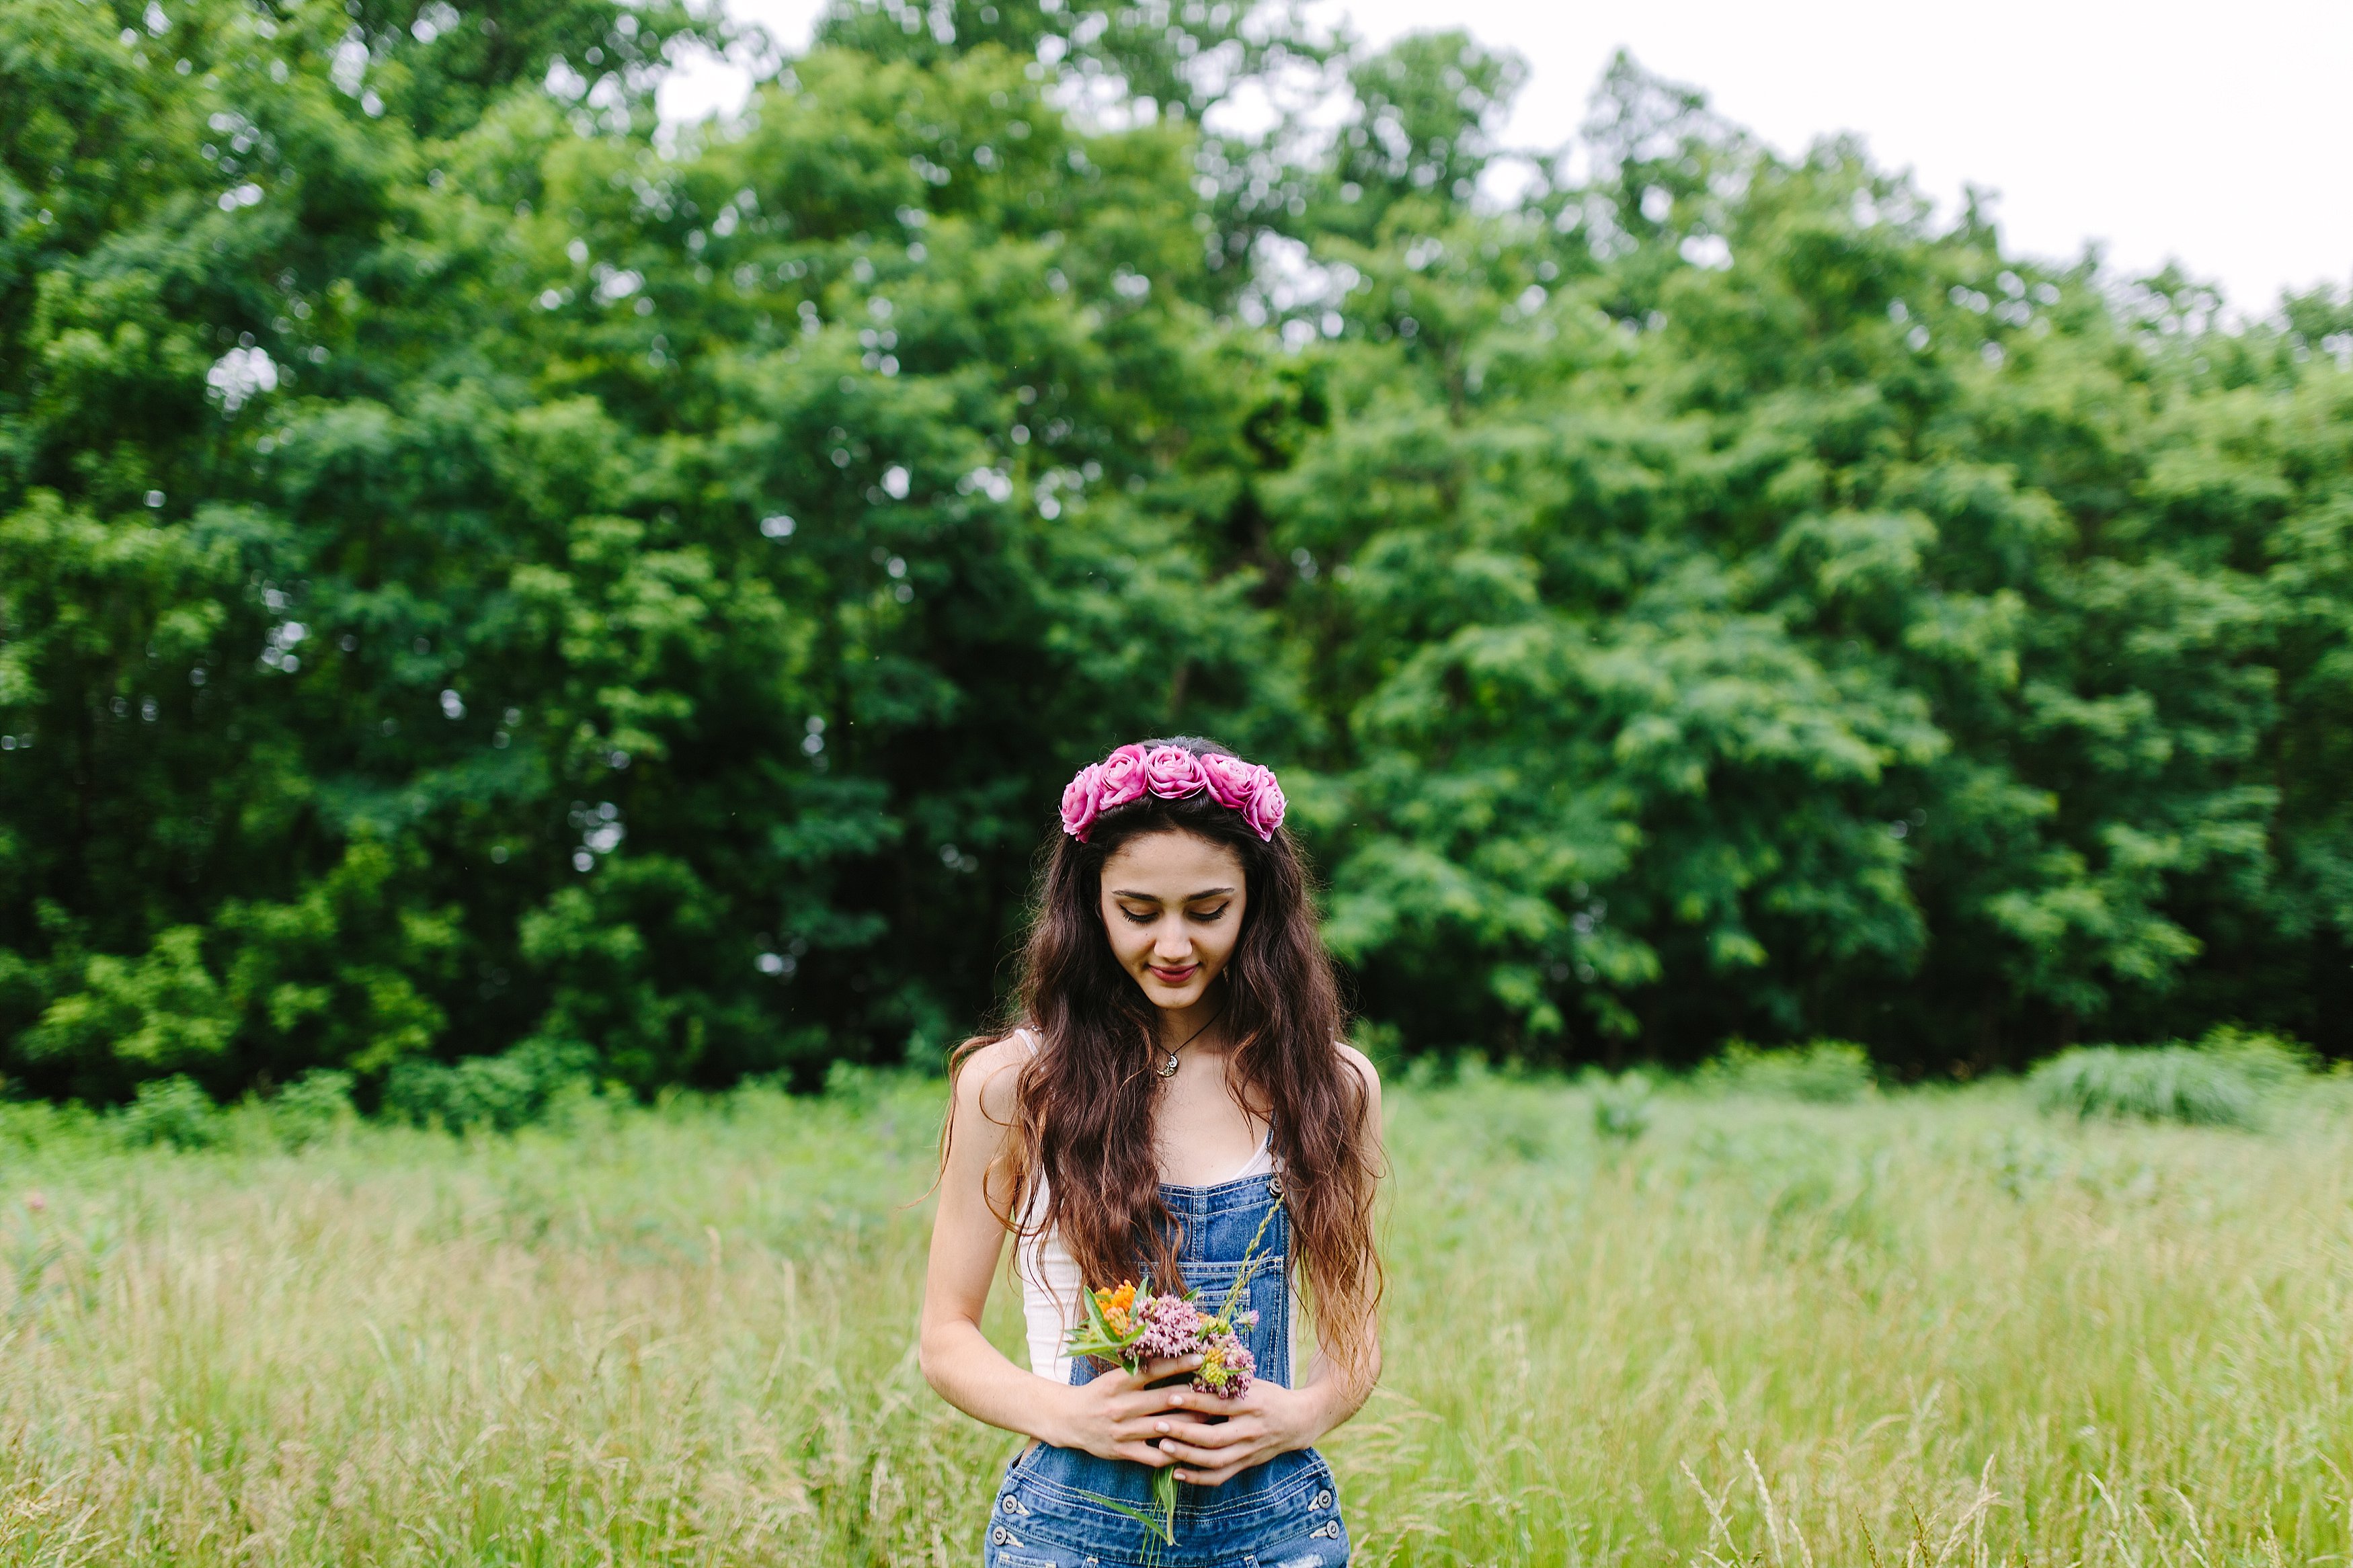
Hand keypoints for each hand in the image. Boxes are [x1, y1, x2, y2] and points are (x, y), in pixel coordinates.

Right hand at [1047, 1355, 1224, 1466]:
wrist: (1069, 1419)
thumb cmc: (1098, 1393)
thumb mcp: (1114, 1376)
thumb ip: (1140, 1370)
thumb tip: (1173, 1355)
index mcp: (1118, 1382)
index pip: (1152, 1370)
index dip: (1177, 1363)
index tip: (1200, 1357)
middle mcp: (1121, 1406)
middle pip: (1165, 1400)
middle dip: (1194, 1395)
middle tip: (1219, 1390)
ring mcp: (1123, 1431)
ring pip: (1165, 1428)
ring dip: (1191, 1423)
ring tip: (1214, 1418)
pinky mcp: (1123, 1451)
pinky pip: (1154, 1456)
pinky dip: (1175, 1453)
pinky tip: (1193, 1448)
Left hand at [1147, 1380, 1324, 1486]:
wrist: (1299, 1421)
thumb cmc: (1269, 1395)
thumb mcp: (1253, 1382)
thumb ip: (1226, 1381)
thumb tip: (1189, 1368)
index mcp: (1253, 1403)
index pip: (1219, 1404)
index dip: (1195, 1400)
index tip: (1170, 1394)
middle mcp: (1251, 1429)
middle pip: (1214, 1436)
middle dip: (1184, 1432)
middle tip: (1158, 1424)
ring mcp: (1249, 1450)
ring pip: (1215, 1459)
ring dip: (1187, 1455)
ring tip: (1162, 1447)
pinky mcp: (1246, 1464)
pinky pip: (1221, 1476)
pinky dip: (1198, 1478)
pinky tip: (1177, 1473)